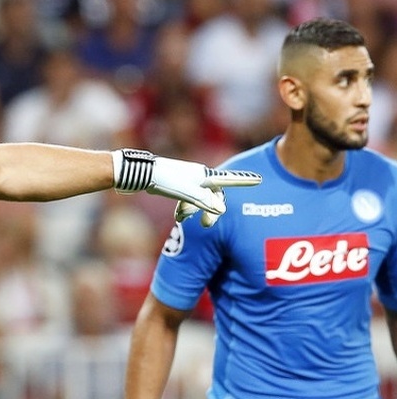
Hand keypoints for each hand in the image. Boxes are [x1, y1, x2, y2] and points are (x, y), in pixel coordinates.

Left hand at [112, 149, 261, 226]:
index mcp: (203, 176)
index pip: (227, 180)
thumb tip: (220, 209)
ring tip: (182, 220)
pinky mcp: (176, 184)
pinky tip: (178, 217)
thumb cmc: (164, 181)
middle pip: (212, 195)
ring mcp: (187, 180)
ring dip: (194, 210)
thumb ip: (203, 201)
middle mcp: (197, 176)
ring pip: (198, 198)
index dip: (243, 180)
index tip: (258, 179)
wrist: (140, 173)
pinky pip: (187, 198)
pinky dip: (185, 208)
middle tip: (205, 225)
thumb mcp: (185, 193)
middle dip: (210, 210)